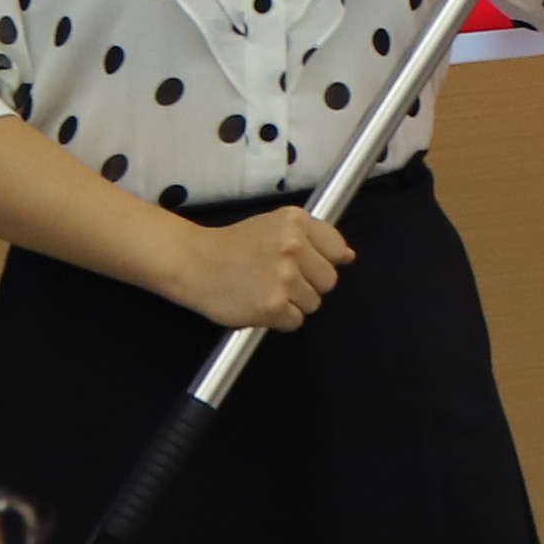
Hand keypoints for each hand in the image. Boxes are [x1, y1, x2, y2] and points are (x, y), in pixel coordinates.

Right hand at [152, 206, 351, 332]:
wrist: (194, 263)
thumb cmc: (233, 245)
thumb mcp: (274, 225)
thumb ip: (314, 237)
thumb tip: (348, 256)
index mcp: (296, 222)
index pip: (337, 249)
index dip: (321, 261)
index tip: (304, 264)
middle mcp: (293, 246)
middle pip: (329, 280)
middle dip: (308, 284)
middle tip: (279, 279)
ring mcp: (284, 277)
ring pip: (313, 303)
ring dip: (293, 303)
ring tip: (265, 290)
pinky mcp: (273, 305)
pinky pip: (295, 321)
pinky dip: (280, 319)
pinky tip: (260, 304)